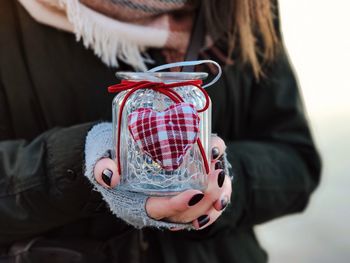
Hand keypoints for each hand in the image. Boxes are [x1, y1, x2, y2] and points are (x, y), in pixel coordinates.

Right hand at [93, 135, 231, 229]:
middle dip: (203, 199)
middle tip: (216, 176)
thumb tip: (110, 175)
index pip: (155, 209)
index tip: (193, 193)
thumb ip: (101, 166)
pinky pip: (203, 205)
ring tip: (222, 176)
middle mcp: (155, 205)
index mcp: (134, 201)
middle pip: (183, 213)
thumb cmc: (109, 154)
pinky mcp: (181, 193)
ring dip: (214, 199)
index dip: (174, 205)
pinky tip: (224, 182)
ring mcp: (170, 202)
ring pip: (197, 212)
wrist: (116, 151)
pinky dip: (216, 197)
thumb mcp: (99, 156)